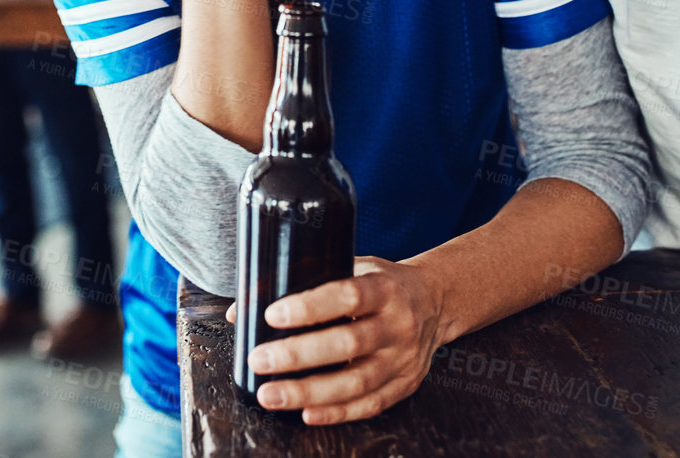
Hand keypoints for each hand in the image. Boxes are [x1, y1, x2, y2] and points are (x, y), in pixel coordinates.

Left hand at [230, 257, 444, 424]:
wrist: (437, 302)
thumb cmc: (383, 283)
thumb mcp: (353, 266)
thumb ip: (303, 283)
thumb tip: (241, 310)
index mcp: (385, 288)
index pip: (348, 295)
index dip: (310, 306)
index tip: (272, 314)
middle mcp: (399, 324)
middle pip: (349, 343)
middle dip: (299, 354)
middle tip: (260, 360)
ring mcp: (404, 358)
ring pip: (357, 382)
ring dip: (310, 392)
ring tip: (271, 395)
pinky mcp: (405, 385)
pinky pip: (370, 405)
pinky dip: (337, 412)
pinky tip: (306, 413)